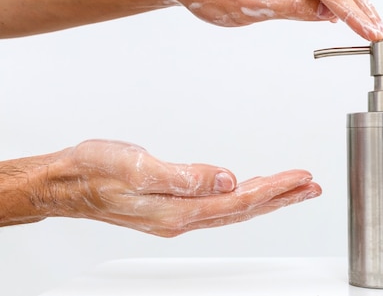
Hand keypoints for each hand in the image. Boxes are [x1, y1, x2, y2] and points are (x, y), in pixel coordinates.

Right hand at [38, 139, 320, 236]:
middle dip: (282, 198)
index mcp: (178, 210)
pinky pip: (221, 205)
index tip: (301, 178)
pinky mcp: (174, 206)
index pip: (240, 202)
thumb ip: (185, 176)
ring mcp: (179, 214)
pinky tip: (253, 189)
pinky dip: (245, 196)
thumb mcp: (138, 167)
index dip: (274, 190)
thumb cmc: (96, 171)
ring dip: (267, 198)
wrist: (68, 182)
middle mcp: (183, 218)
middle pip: (245, 209)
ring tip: (294, 188)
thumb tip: (227, 178)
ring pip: (235, 209)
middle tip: (311, 186)